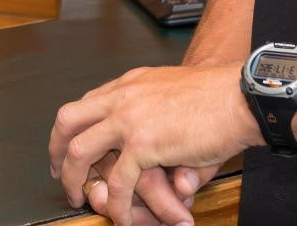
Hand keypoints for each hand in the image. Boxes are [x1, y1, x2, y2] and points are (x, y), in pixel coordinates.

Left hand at [47, 64, 254, 225]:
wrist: (239, 96)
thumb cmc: (219, 97)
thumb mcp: (178, 100)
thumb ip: (161, 128)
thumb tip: (168, 167)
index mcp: (130, 84)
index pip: (88, 103)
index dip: (75, 127)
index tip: (70, 144)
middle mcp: (122, 97)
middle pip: (68, 120)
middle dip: (57, 149)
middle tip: (59, 172)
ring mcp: (129, 119)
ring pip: (80, 151)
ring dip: (75, 179)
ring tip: (80, 197)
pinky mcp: (143, 144)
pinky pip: (119, 181)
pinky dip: (117, 204)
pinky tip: (121, 216)